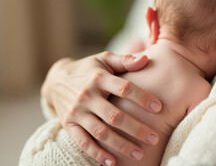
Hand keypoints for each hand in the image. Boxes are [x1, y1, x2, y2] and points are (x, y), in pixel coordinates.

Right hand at [41, 52, 161, 165]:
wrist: (56, 80)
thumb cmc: (88, 69)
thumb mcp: (104, 59)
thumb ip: (124, 60)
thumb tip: (146, 59)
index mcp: (99, 78)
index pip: (124, 88)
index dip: (142, 98)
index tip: (159, 108)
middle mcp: (87, 95)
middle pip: (114, 116)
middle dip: (136, 129)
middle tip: (155, 138)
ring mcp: (77, 112)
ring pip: (101, 132)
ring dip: (121, 145)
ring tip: (140, 153)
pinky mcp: (69, 124)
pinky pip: (83, 142)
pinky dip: (97, 154)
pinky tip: (113, 162)